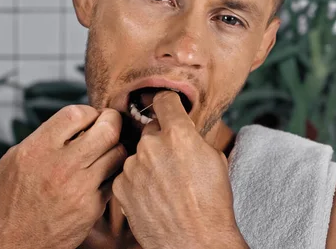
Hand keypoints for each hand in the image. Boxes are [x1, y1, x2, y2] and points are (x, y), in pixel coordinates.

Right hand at [0, 106, 126, 248]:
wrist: (14, 242)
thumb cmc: (12, 199)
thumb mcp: (14, 159)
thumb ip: (43, 137)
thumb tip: (74, 121)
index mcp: (38, 149)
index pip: (77, 113)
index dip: (89, 112)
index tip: (90, 118)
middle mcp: (60, 166)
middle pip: (107, 129)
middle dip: (112, 122)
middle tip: (111, 125)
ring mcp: (79, 187)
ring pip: (117, 153)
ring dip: (115, 148)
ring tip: (106, 151)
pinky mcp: (92, 206)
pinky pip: (114, 179)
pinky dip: (112, 173)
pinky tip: (102, 174)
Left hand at [112, 91, 246, 248]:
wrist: (195, 241)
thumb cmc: (211, 205)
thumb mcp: (215, 159)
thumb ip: (193, 137)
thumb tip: (184, 128)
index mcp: (178, 134)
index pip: (164, 100)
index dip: (168, 104)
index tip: (167, 108)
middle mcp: (151, 145)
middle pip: (150, 130)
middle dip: (160, 140)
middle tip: (172, 161)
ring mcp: (133, 166)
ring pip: (138, 154)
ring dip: (147, 163)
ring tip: (164, 185)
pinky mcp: (121, 186)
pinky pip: (127, 174)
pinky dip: (137, 182)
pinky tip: (152, 196)